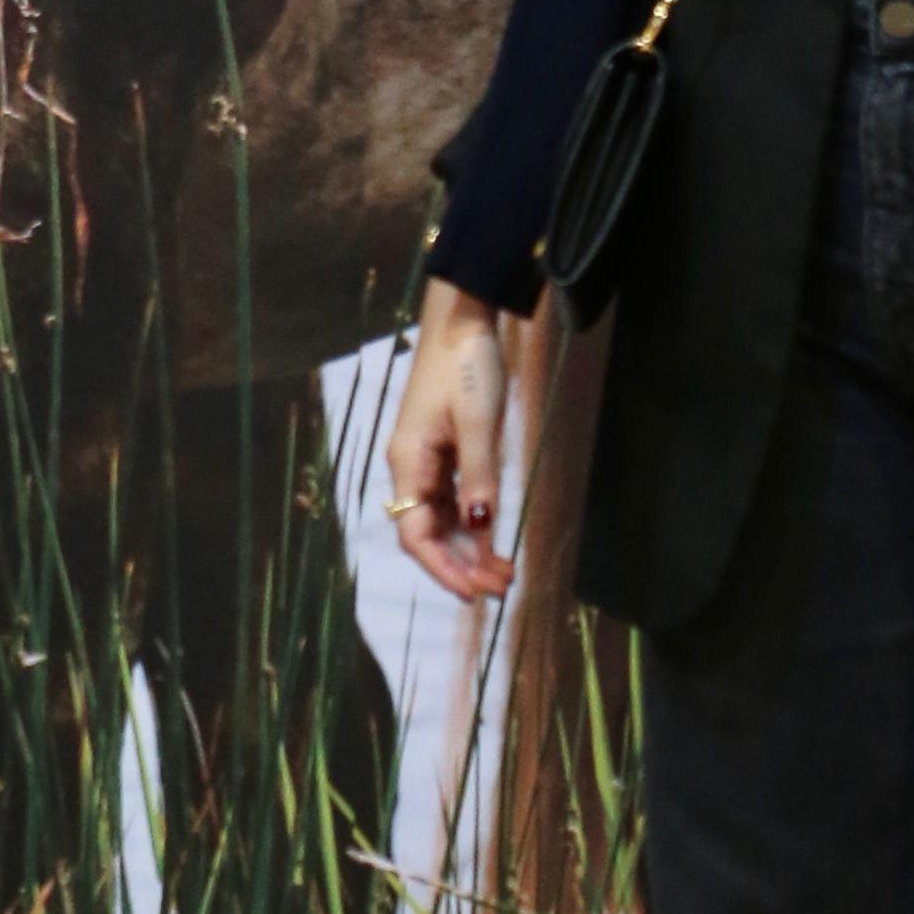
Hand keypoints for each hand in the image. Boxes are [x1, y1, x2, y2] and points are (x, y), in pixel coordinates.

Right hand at [383, 280, 515, 598]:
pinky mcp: (443, 451)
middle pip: (428, 533)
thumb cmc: (466, 366)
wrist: (463, 321)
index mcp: (409, 462)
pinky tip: (494, 538)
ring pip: (443, 520)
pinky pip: (453, 499)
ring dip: (470, 549)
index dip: (443, 568)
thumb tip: (480, 528)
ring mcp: (426, 460)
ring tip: (504, 572)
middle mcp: (411, 467)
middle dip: (461, 565)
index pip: (417, 535)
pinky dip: (473, 523)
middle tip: (501, 588)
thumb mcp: (477, 422)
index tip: (475, 592)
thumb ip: (479, 476)